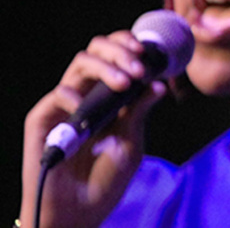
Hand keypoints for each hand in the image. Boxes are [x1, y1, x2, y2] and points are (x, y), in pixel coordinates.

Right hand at [21, 30, 165, 227]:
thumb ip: (140, 110)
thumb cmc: (107, 177)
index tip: (148, 52)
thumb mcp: (131, 140)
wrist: (81, 210)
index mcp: (107, 94)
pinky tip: (89, 107)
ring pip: (80, 64)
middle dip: (120, 51)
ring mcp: (63, 104)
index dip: (128, 45)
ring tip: (126, 82)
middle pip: (96, 51)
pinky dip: (76, 95)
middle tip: (138, 67)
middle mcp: (85, 93)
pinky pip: (57, 95)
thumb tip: (159, 82)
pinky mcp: (42, 119)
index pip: (114, 55)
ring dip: (106, 67)